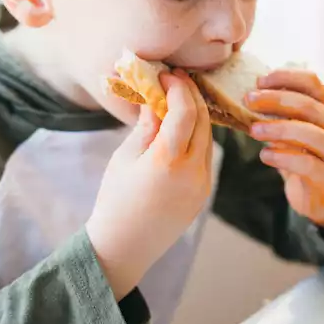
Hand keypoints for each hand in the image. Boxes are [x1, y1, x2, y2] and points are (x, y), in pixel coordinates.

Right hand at [86, 71, 212, 299]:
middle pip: (202, 121)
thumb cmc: (115, 200)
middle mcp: (193, 172)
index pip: (184, 111)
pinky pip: (206, 156)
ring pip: (208, 138)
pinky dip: (197, 137)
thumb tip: (157, 98)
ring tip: (178, 100)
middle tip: (177, 80)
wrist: (124, 247)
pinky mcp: (204, 194)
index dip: (178, 88)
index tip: (167, 75)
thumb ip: (147, 126)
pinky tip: (182, 129)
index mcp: (168, 161)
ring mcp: (202, 184)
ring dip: (196, 115)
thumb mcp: (126, 158)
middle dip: (191, 96)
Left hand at [245, 70, 323, 227]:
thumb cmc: (303, 156)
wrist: (321, 197)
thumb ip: (281, 112)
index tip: (260, 80)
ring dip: (279, 128)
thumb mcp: (295, 129)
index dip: (287, 77)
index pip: (313, 82)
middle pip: (310, 106)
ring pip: (311, 134)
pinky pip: (307, 163)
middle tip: (248, 100)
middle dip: (276, 100)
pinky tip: (265, 155)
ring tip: (253, 130)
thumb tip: (250, 93)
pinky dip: (283, 157)